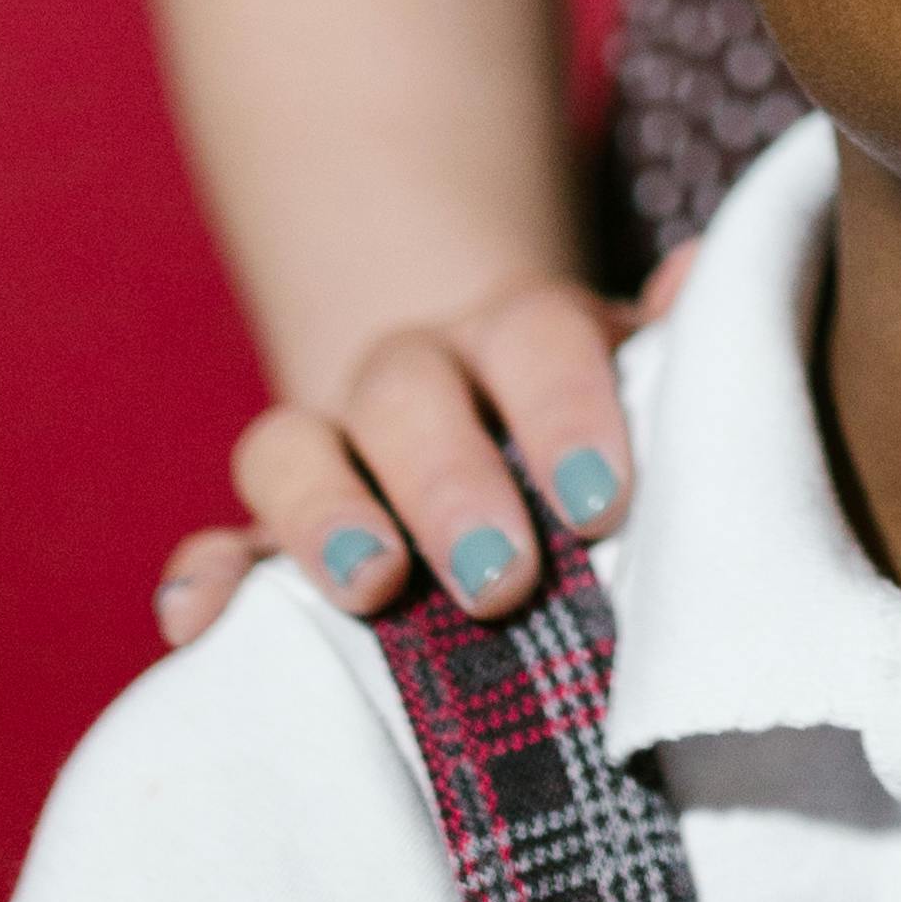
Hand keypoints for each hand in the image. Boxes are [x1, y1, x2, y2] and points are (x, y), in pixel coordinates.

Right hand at [151, 252, 697, 647]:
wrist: (481, 405)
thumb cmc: (589, 428)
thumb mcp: (642, 377)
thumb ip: (674, 340)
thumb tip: (701, 272)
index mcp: (518, 334)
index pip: (535, 339)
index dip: (565, 410)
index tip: (601, 503)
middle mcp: (413, 377)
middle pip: (408, 395)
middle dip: (448, 482)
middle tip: (501, 578)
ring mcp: (331, 449)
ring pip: (292, 448)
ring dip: (321, 514)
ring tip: (369, 588)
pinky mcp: (269, 531)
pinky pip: (221, 538)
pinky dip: (203, 577)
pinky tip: (199, 629)